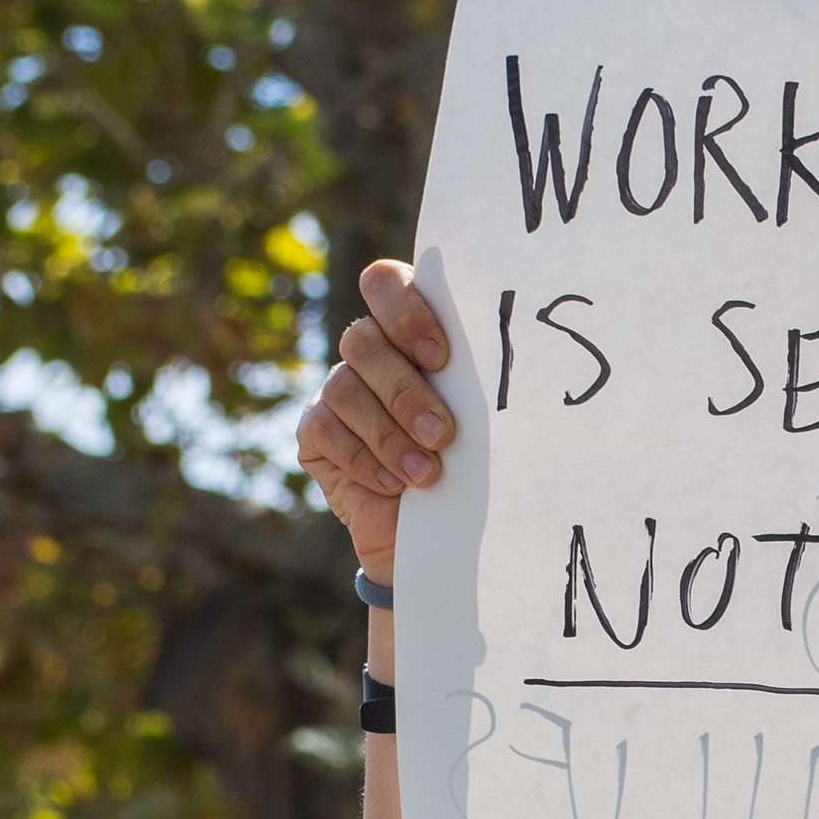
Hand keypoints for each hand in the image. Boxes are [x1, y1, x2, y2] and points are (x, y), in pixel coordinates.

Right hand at [297, 259, 458, 581]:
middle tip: (443, 434)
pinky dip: (364, 459)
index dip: (404, 310)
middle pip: (363, 340)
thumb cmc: (474, 467)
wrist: (444, 534)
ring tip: (426, 474)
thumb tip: (502, 369)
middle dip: (404, 391)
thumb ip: (475, 387)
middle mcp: (369, 352)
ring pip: (344, 387)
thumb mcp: (481, 424)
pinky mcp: (315, 433)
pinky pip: (326, 431)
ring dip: (388, 433)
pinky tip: (395, 485)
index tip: (440, 356)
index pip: (385, 283)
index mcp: (410, 330)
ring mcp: (337, 390)